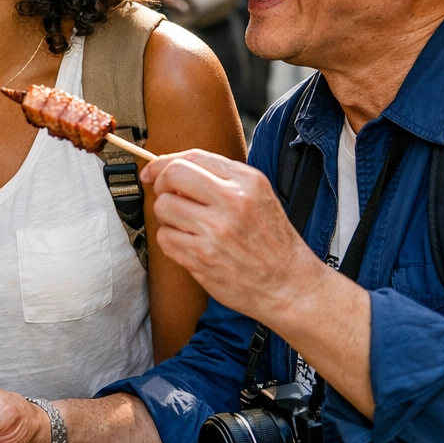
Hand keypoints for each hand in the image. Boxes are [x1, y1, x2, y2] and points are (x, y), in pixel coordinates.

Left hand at [143, 148, 320, 321]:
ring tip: (185, 224)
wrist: (290, 285)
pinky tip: (189, 244)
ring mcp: (216, 231)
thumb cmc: (273, 243)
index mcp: (247, 182)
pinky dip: (170, 240)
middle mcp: (232, 202)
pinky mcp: (202, 257)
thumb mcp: (259, 196)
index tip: (153, 170)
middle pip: (172, 175)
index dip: (165, 162)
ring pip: (163, 207)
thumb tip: (173, 168)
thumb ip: (221, 178)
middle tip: (166, 195)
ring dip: (166, 216)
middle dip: (161, 184)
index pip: (193, 157)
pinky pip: (165, 238)